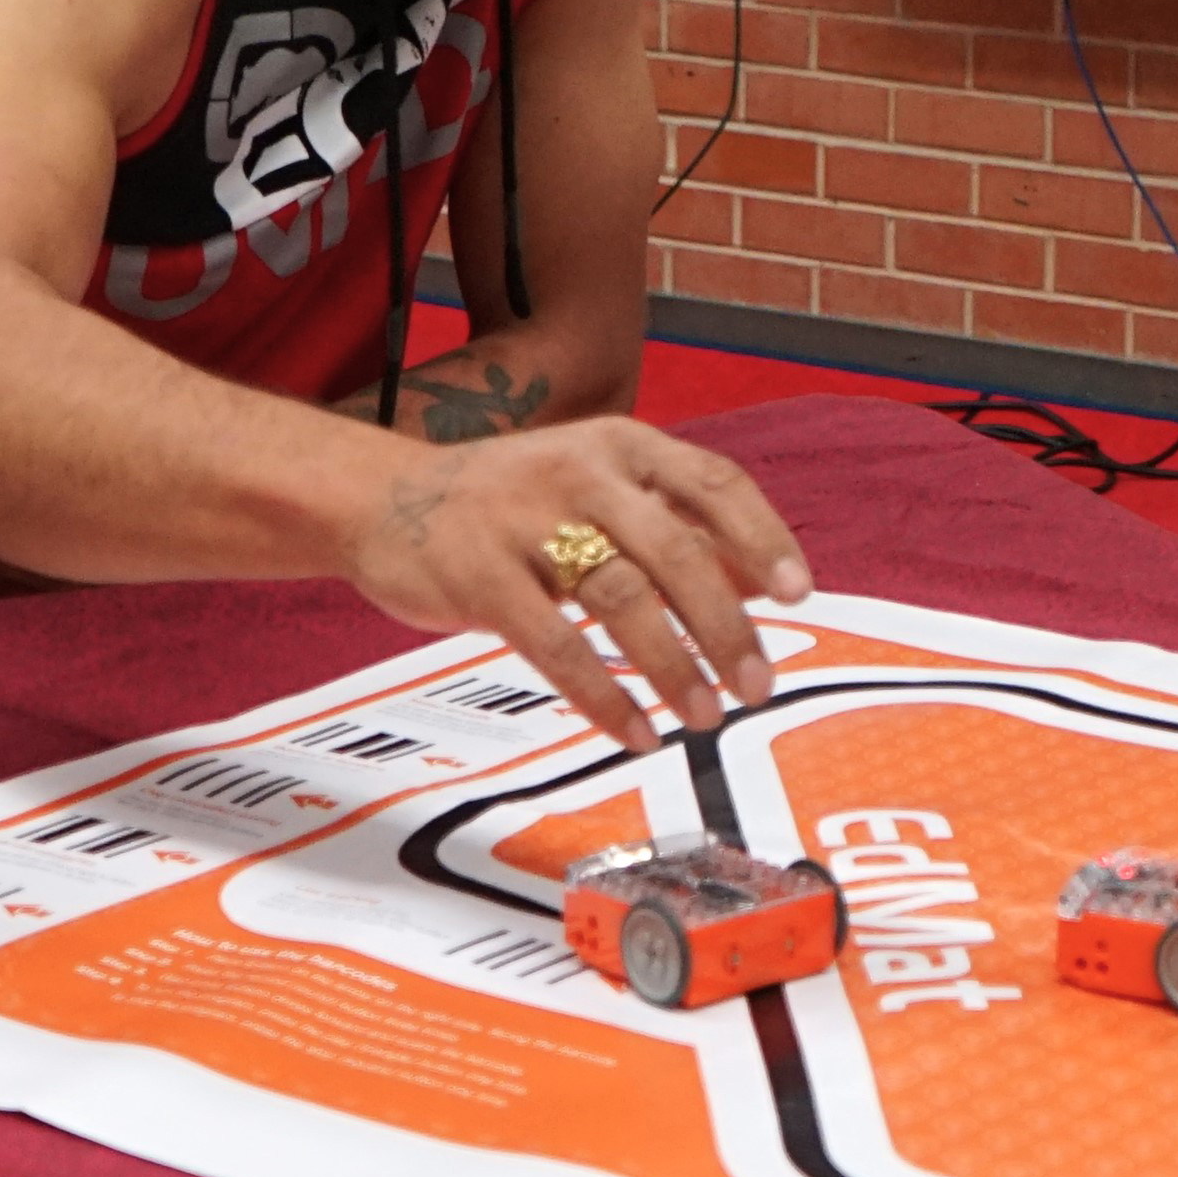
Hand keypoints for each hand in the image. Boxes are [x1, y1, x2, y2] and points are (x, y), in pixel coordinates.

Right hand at [338, 420, 812, 753]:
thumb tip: (754, 582)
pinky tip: (634, 731)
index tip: (797, 594)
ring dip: (673, 666)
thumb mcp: (590, 483)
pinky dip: (602, 696)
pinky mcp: (481, 576)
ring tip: (705, 716)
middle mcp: (579, 472)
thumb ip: (665, 523)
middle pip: (677, 552)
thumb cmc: (504, 499)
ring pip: (622, 599)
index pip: (713, 482)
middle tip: (758, 684)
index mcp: (618, 445)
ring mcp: (526, 522)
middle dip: (726, 626)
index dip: (762, 538)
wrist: (380, 497)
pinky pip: (557, 645)